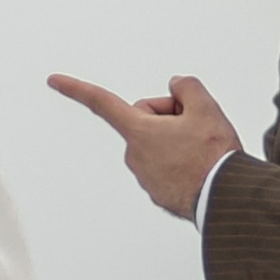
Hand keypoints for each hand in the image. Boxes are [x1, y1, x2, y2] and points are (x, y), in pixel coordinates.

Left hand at [50, 71, 240, 219]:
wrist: (226, 199)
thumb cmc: (214, 156)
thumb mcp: (206, 108)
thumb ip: (186, 86)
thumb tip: (176, 86)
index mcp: (138, 132)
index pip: (101, 102)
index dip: (76, 88)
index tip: (53, 80)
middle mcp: (134, 156)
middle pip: (146, 120)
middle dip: (168, 117)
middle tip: (197, 127)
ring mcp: (145, 178)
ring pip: (159, 144)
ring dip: (177, 141)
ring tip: (204, 152)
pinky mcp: (158, 194)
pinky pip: (166, 166)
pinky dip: (181, 162)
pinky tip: (202, 167)